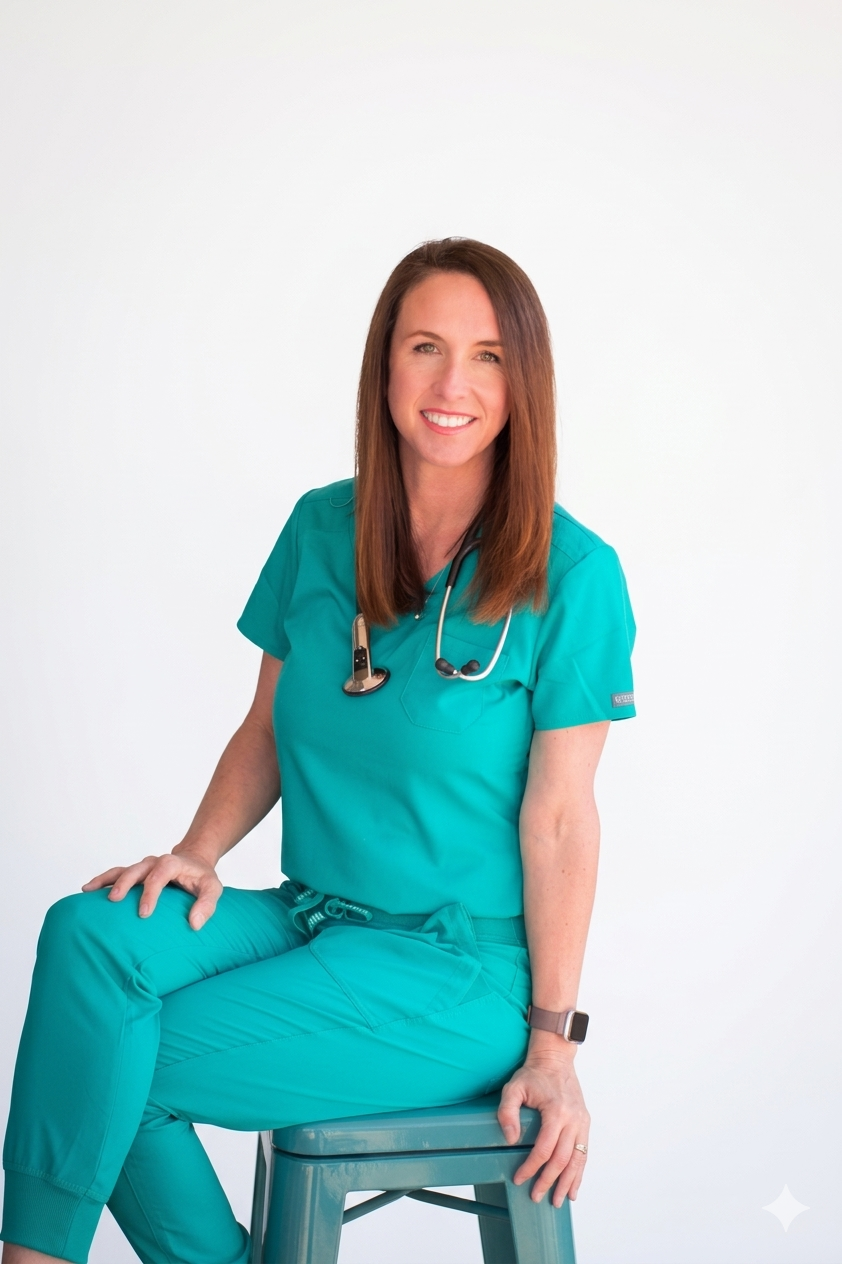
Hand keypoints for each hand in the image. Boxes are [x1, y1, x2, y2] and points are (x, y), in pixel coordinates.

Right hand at [82, 850, 222, 929]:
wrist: (194, 862)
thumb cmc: (202, 878)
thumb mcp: (213, 889)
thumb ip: (206, 905)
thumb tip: (194, 924)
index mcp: (172, 863)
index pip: (160, 874)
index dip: (151, 893)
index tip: (143, 913)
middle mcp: (154, 862)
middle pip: (136, 869)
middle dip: (125, 884)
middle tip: (114, 900)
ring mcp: (143, 867)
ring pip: (122, 870)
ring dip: (106, 880)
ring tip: (88, 890)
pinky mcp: (136, 873)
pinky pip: (116, 874)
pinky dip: (102, 881)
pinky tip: (88, 890)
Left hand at [498, 1048, 589, 1205]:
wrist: (556, 1058)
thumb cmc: (533, 1073)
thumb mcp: (513, 1087)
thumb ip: (507, 1112)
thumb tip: (511, 1139)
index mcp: (556, 1111)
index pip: (544, 1149)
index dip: (531, 1167)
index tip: (520, 1179)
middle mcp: (573, 1119)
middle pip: (562, 1159)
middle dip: (549, 1181)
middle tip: (536, 1197)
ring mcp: (582, 1122)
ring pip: (577, 1160)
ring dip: (568, 1183)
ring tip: (558, 1201)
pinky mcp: (585, 1123)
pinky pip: (584, 1153)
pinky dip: (579, 1173)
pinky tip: (574, 1187)